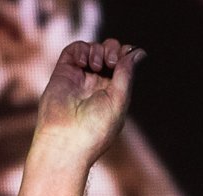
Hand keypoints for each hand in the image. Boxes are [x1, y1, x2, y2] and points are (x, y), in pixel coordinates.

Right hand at [34, 39, 144, 162]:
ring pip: (93, 49)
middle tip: (111, 62)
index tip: (126, 57)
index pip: (123, 64)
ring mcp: (80, 78)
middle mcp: (97, 84)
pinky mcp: (63, 72)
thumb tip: (139, 52)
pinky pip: (74, 50)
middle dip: (113, 50)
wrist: (66, 140)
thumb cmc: (95, 129)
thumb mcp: (119, 100)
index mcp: (114, 93)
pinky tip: (84, 62)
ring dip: (98, 50)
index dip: (126, 54)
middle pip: (109, 52)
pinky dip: (82, 49)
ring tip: (96, 66)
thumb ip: (126, 74)